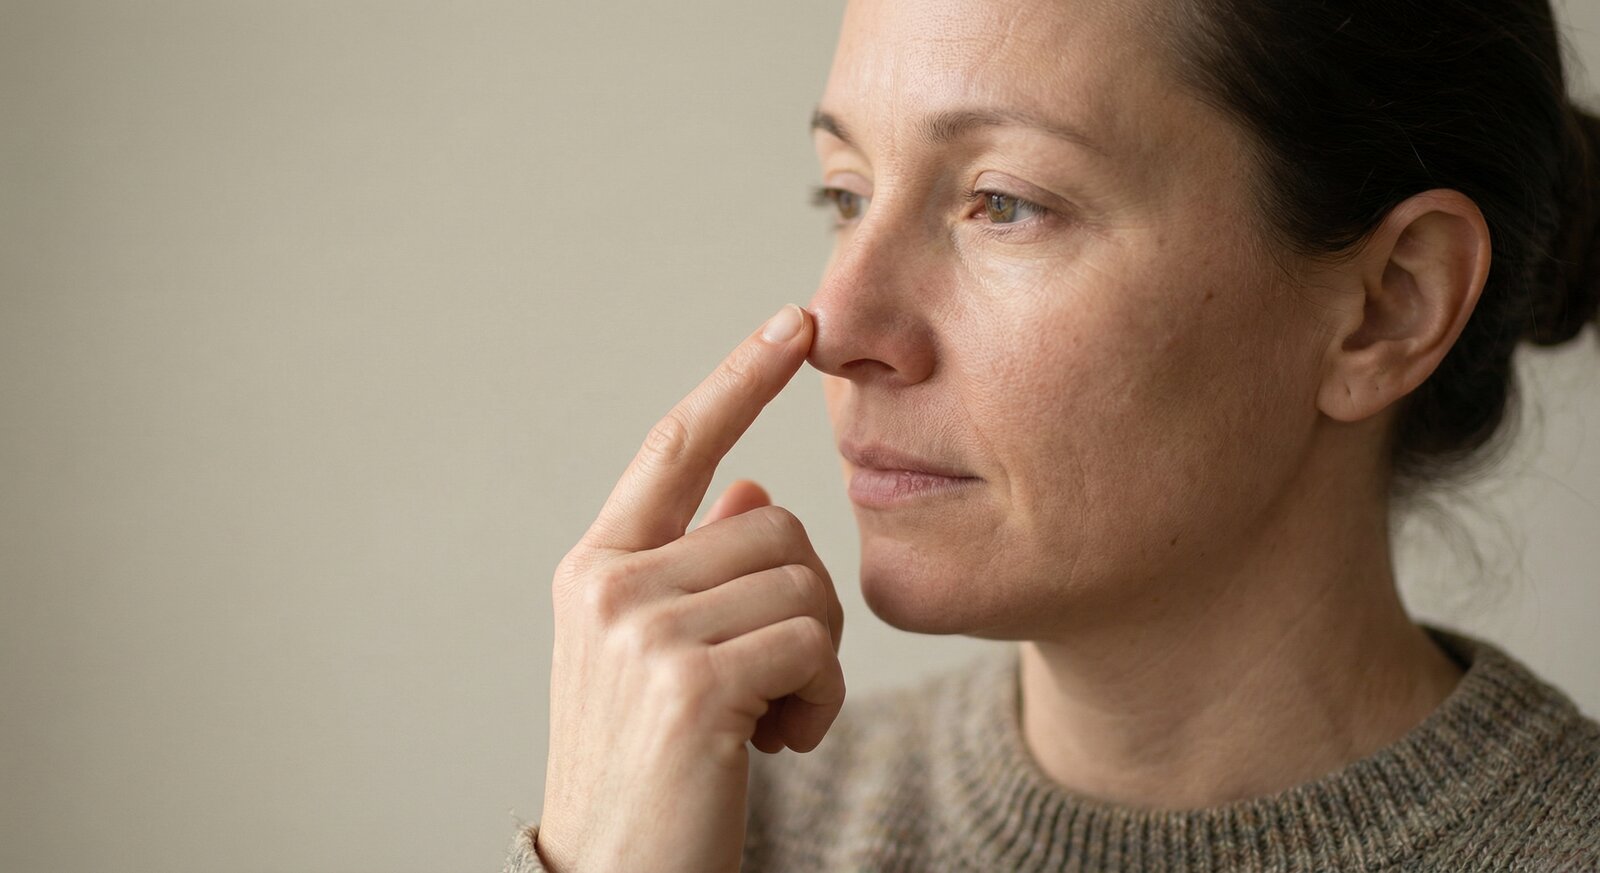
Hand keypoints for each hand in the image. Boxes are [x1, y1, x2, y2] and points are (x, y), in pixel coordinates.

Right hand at [535, 304, 845, 872]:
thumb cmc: (649, 769)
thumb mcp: (657, 657)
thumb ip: (695, 566)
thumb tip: (750, 488)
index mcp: (596, 568)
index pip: (678, 443)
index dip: (740, 377)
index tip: (798, 322)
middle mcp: (608, 585)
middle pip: (775, 524)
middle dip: (803, 603)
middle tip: (772, 680)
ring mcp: (643, 631)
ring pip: (804, 583)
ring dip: (814, 659)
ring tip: (767, 717)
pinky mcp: (691, 686)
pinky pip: (810, 644)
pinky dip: (817, 699)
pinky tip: (775, 744)